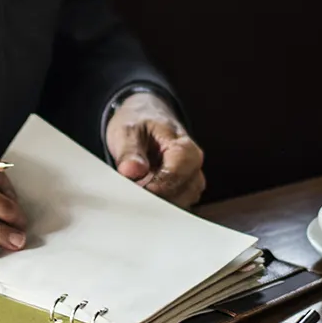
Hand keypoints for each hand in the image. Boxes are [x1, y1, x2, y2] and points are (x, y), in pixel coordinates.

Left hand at [106, 91, 204, 207]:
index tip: (134, 191)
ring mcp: (191, 181)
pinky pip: (175, 206)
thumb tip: (131, 171)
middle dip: (155, 198)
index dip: (154, 186)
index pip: (175, 175)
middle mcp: (194, 167)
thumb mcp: (127, 131)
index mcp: (185, 148)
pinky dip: (158, 206)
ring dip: (157, 203)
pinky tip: (141, 199)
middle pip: (181, 194)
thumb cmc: (140, 123)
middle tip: (130, 195)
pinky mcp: (183, 192)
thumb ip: (129, 151)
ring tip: (135, 195)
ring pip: (179, 204)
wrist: (145, 116)